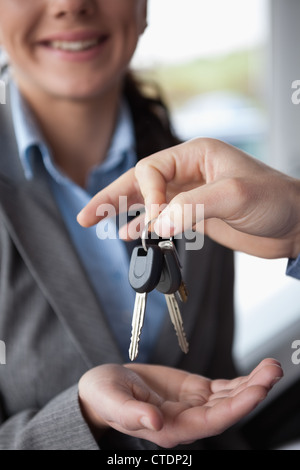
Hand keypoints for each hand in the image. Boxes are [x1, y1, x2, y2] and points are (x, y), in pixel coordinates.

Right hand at [77, 138, 299, 258]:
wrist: (295, 224)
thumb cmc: (275, 200)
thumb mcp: (235, 196)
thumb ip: (193, 206)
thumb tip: (157, 223)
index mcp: (196, 155)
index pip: (153, 170)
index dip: (148, 195)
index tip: (158, 220)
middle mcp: (190, 171)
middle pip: (141, 181)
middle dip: (112, 196)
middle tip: (86, 215)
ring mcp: (191, 194)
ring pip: (148, 200)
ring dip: (123, 211)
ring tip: (95, 222)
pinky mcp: (196, 215)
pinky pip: (162, 218)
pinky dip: (144, 225)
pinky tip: (130, 233)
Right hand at [78, 358, 282, 447]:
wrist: (104, 386)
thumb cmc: (103, 397)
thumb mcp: (113, 401)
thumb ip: (133, 414)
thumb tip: (155, 422)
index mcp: (169, 428)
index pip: (210, 422)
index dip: (236, 407)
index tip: (257, 391)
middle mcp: (187, 420)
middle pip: (227, 409)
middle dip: (253, 391)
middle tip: (272, 371)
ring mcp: (193, 405)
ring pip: (229, 397)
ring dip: (252, 383)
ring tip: (272, 366)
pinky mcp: (194, 390)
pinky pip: (223, 387)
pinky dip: (241, 380)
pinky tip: (257, 372)